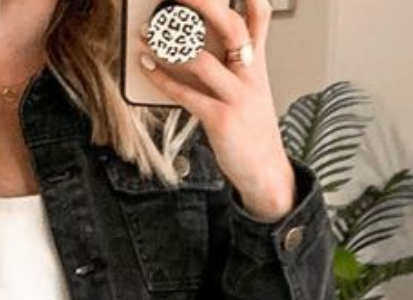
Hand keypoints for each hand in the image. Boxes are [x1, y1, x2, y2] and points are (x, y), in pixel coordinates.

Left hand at [139, 0, 295, 221]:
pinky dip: (163, 80)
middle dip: (204, 5)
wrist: (265, 170)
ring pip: (204, 61)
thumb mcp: (250, 88)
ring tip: (147, 33)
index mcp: (257, 63)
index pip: (259, 17)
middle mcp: (251, 75)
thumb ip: (231, 63)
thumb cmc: (251, 128)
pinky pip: (186, 95)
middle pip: (232, 27)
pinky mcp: (221, 119)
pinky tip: (147, 68)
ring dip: (170, 45)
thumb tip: (198, 39)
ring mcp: (237, 97)